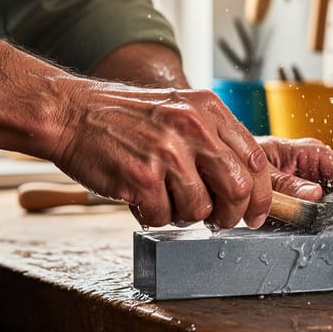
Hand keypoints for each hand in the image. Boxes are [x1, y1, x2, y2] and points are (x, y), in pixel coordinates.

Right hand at [51, 84, 272, 229]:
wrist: (70, 113)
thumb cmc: (125, 117)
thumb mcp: (179, 109)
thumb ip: (212, 138)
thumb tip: (244, 182)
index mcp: (208, 109)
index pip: (255, 159)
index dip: (262, 194)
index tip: (256, 213)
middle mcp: (193, 127)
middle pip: (238, 188)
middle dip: (232, 214)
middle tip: (220, 221)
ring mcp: (168, 152)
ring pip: (201, 209)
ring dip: (185, 215)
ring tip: (165, 198)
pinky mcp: (143, 177)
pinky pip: (164, 217)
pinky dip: (155, 216)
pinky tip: (141, 197)